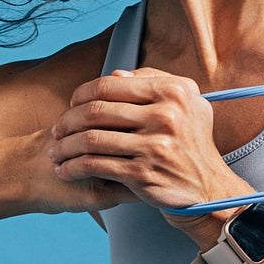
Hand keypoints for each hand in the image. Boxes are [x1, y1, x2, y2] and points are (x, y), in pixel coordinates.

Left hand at [48, 68, 249, 243]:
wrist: (208, 189)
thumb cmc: (192, 143)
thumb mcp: (187, 104)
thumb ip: (153, 82)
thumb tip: (114, 74)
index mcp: (174, 92)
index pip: (111, 84)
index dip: (82, 93)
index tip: (71, 104)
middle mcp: (166, 116)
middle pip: (96, 111)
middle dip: (67, 121)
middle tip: (56, 130)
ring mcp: (154, 146)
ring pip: (91, 139)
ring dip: (65, 146)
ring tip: (55, 151)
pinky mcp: (143, 174)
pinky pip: (96, 166)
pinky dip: (74, 168)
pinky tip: (65, 170)